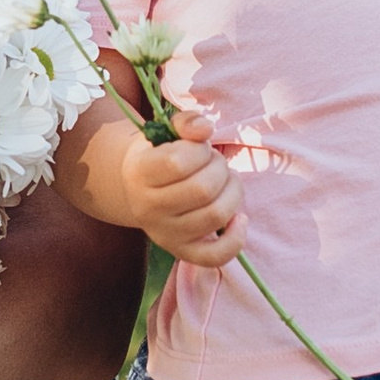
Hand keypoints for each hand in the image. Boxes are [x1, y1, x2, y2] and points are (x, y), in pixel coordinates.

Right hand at [124, 131, 246, 268]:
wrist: (140, 190)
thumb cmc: (161, 157)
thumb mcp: (167, 134)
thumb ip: (186, 123)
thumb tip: (205, 129)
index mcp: (140, 174)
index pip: (177, 163)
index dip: (200, 151)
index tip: (200, 149)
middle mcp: (148, 208)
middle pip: (202, 190)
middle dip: (221, 170)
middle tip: (216, 165)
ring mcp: (165, 234)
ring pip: (215, 216)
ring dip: (233, 193)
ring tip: (227, 183)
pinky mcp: (182, 252)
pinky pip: (215, 256)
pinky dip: (235, 238)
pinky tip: (239, 218)